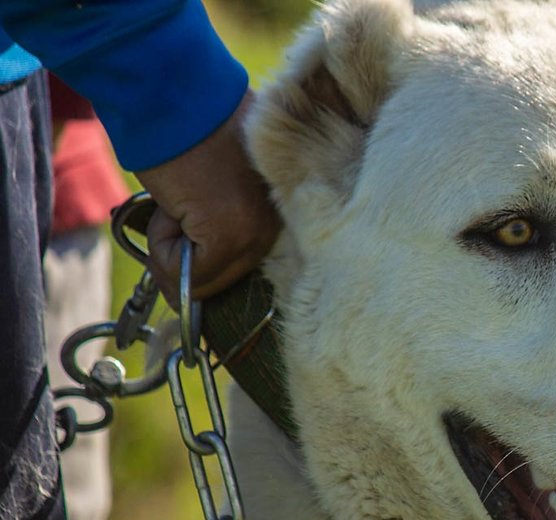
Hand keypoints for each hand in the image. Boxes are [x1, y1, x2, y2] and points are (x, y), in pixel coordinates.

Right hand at [135, 91, 280, 304]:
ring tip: (174, 203)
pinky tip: (169, 206)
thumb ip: (224, 217)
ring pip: (203, 279)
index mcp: (280, 211)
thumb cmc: (188, 126)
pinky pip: (187, 271)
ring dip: (173, 250)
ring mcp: (254, 232)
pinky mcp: (228, 235)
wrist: (171, 91)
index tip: (177, 243)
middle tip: (171, 213)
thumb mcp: (221, 178)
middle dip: (185, 259)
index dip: (202, 263)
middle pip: (223, 278)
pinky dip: (163, 248)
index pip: (243, 265)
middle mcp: (276, 227)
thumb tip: (195, 270)